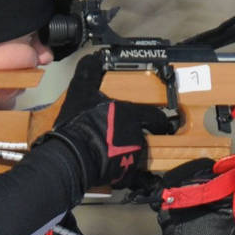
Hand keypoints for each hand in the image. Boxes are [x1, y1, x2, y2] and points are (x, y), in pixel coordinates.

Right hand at [41, 51, 170, 192]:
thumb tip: (94, 57)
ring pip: (140, 156)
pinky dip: (132, 175)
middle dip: (145, 137)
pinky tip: (125, 173)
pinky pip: (135, 176)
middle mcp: (137, 136)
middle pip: (148, 137)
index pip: (155, 117)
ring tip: (121, 153)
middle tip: (139, 138)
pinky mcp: (126, 175)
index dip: (159, 120)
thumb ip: (90, 72)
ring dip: (134, 154)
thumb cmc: (80, 124)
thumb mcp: (82, 91)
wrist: (74, 155)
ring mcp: (133, 157)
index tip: (160, 122)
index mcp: (130, 115)